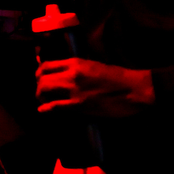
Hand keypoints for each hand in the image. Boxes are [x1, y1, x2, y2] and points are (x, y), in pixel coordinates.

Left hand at [36, 58, 154, 117]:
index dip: (39, 73)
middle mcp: (71, 74)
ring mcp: (74, 90)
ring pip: (44, 90)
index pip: (46, 65)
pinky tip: (43, 110)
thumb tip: (63, 72)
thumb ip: (76, 68)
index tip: (40, 78)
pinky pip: (56, 107)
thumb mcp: (93, 65)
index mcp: (75, 63)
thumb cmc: (117, 77)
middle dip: (38, 86)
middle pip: (42, 78)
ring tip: (44, 101)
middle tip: (41, 92)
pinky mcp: (79, 105)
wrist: (134, 89)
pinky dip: (47, 109)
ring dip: (41, 96)